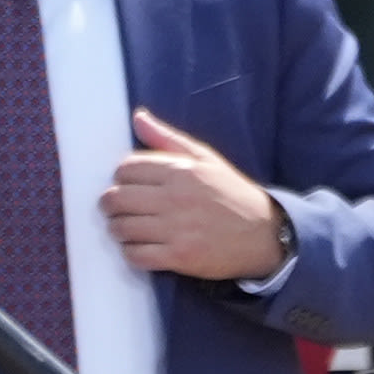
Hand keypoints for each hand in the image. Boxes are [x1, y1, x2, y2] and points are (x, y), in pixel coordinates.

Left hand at [100, 108, 289, 281]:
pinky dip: (131, 252)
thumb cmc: (231, 193)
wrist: (262, 233)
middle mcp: (176, 198)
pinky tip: (140, 247)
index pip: (126, 169)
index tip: (128, 184)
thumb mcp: (205, 158)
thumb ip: (167, 138)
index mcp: (181, 170)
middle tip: (119, 208)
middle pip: (116, 198)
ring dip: (118, 229)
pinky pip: (135, 255)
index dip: (120, 177)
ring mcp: (176, 229)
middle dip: (111, 204)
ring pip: (121, 227)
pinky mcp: (179, 256)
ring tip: (127, 228)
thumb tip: (138, 117)